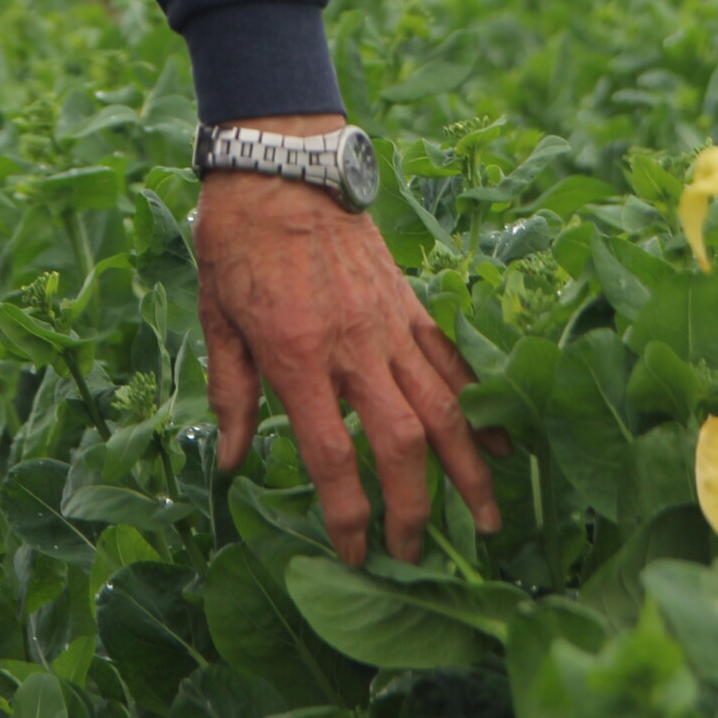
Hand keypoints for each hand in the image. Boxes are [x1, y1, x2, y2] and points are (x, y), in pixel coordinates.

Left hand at [193, 117, 504, 566]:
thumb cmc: (237, 238)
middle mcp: (353, 344)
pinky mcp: (408, 301)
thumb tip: (230, 463)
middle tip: (417, 556)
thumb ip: (230, 392)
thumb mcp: (215, 316)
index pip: (332, 455)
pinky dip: (480, 402)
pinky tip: (502, 440)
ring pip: (444, 406)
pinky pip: (452, 359)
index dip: (347, 515)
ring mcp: (389, 322)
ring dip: (470, 469)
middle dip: (416, 508)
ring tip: (492, 520)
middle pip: (401, 443)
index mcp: (297, 354)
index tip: (354, 554)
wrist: (282, 161)